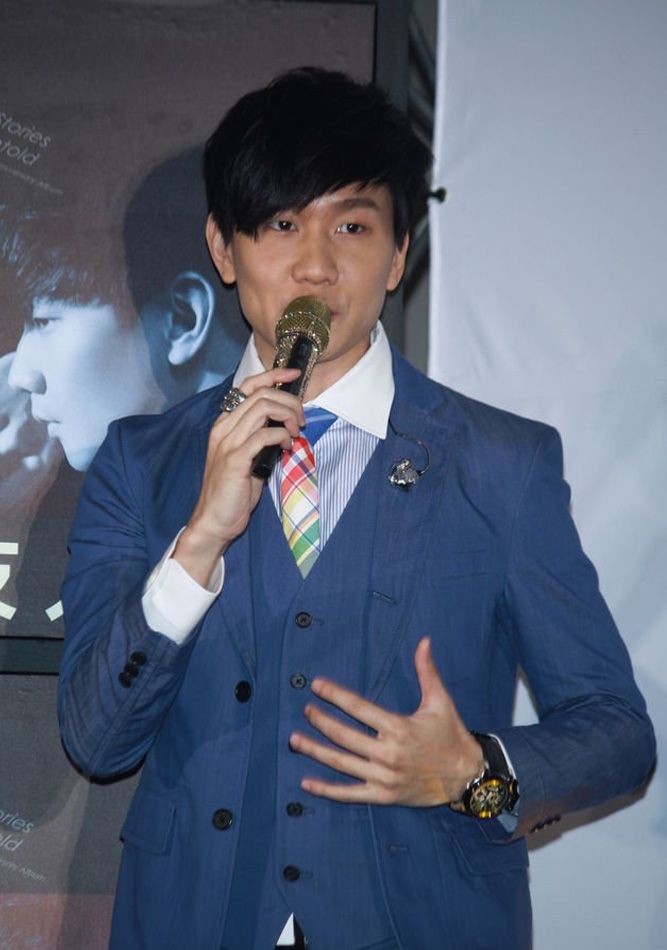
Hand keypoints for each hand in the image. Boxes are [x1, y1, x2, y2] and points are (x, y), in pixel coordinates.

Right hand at [174, 366, 303, 585]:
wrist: (214, 521)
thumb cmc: (233, 492)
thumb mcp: (249, 458)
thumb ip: (261, 438)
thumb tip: (286, 425)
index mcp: (224, 424)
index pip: (247, 386)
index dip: (272, 375)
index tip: (294, 375)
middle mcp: (223, 428)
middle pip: (261, 394)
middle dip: (289, 401)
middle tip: (301, 421)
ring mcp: (227, 442)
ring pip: (263, 408)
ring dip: (288, 416)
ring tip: (295, 433)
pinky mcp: (235, 459)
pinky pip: (264, 435)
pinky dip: (282, 436)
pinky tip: (287, 447)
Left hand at [289, 637, 483, 806]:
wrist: (467, 776)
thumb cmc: (451, 735)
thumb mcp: (440, 702)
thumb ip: (427, 671)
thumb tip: (424, 641)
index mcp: (399, 728)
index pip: (358, 708)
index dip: (335, 695)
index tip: (316, 686)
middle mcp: (388, 753)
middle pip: (344, 735)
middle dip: (321, 721)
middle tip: (306, 710)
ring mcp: (384, 777)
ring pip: (341, 763)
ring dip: (315, 751)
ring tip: (295, 740)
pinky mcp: (384, 796)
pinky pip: (350, 794)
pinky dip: (327, 790)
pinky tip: (307, 783)